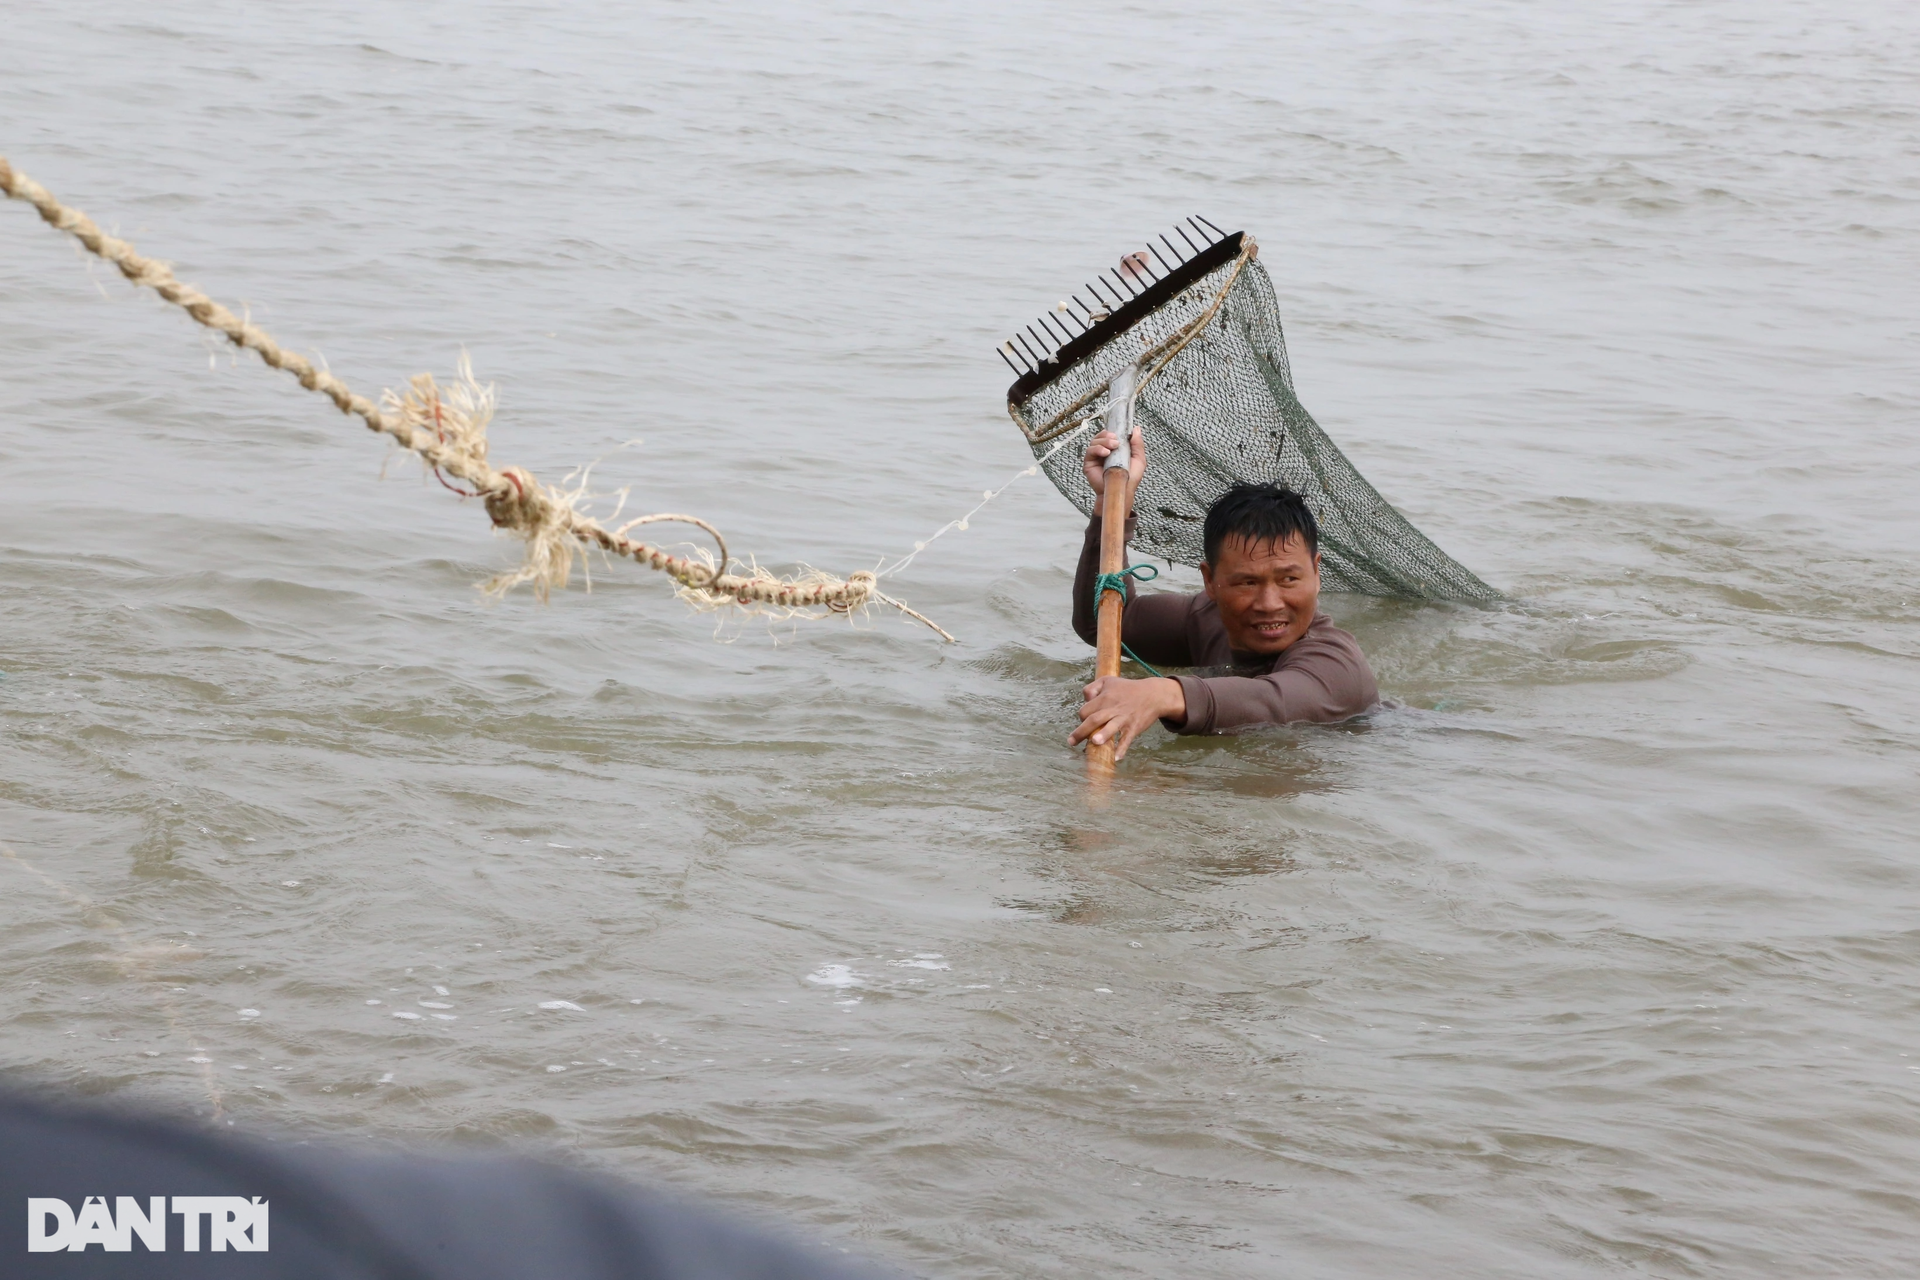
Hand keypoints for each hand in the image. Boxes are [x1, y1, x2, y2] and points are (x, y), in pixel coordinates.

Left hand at [1069, 675, 1185, 761]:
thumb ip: (1091, 688)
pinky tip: (1116, 758)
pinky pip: (1127, 739)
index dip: (1082, 717)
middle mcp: (1113, 709)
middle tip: (1071, 741)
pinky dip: (1122, 748)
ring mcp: (1124, 719)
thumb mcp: (1108, 681)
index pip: (1086, 710)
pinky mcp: (1134, 728)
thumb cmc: (1128, 688)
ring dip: (1103, 735)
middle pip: (1094, 719)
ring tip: (1095, 742)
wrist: (1153, 694)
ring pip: (1111, 727)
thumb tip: (1084, 700)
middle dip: (1082, 731)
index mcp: (1104, 698)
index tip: (1084, 722)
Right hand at [1081, 425, 1145, 501]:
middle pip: (1101, 436)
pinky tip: (1105, 453)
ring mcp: (1096, 457)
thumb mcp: (1138, 459)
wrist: (1122, 491)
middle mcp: (1104, 451)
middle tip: (1116, 442)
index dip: (1112, 431)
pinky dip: (1097, 449)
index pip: (1110, 434)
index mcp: (1115, 449)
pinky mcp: (1089, 463)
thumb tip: (1136, 429)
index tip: (1119, 433)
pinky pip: (1090, 451)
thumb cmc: (1130, 479)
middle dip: (1107, 435)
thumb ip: (1138, 444)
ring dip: (1103, 441)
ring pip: (1094, 441)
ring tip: (1111, 448)